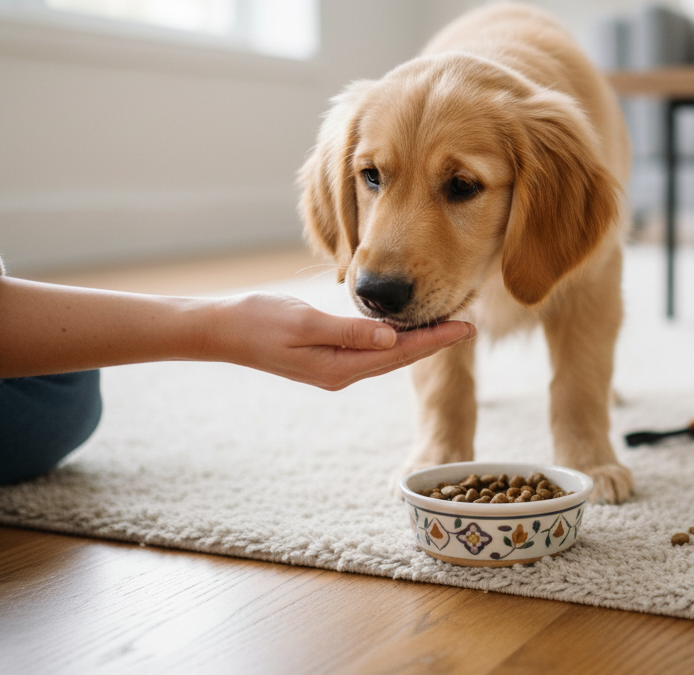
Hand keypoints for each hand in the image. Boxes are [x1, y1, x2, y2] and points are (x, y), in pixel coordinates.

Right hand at [206, 292, 474, 389]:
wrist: (223, 331)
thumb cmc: (259, 321)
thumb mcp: (304, 322)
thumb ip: (349, 332)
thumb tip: (392, 337)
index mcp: (340, 367)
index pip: (400, 352)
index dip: (436, 339)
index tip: (467, 326)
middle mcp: (343, 373)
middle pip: (400, 356)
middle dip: (436, 339)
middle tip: (470, 321)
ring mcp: (336, 368)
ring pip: (389, 354)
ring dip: (419, 338)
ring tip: (448, 322)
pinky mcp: (329, 358)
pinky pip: (372, 349)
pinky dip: (395, 338)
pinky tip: (408, 327)